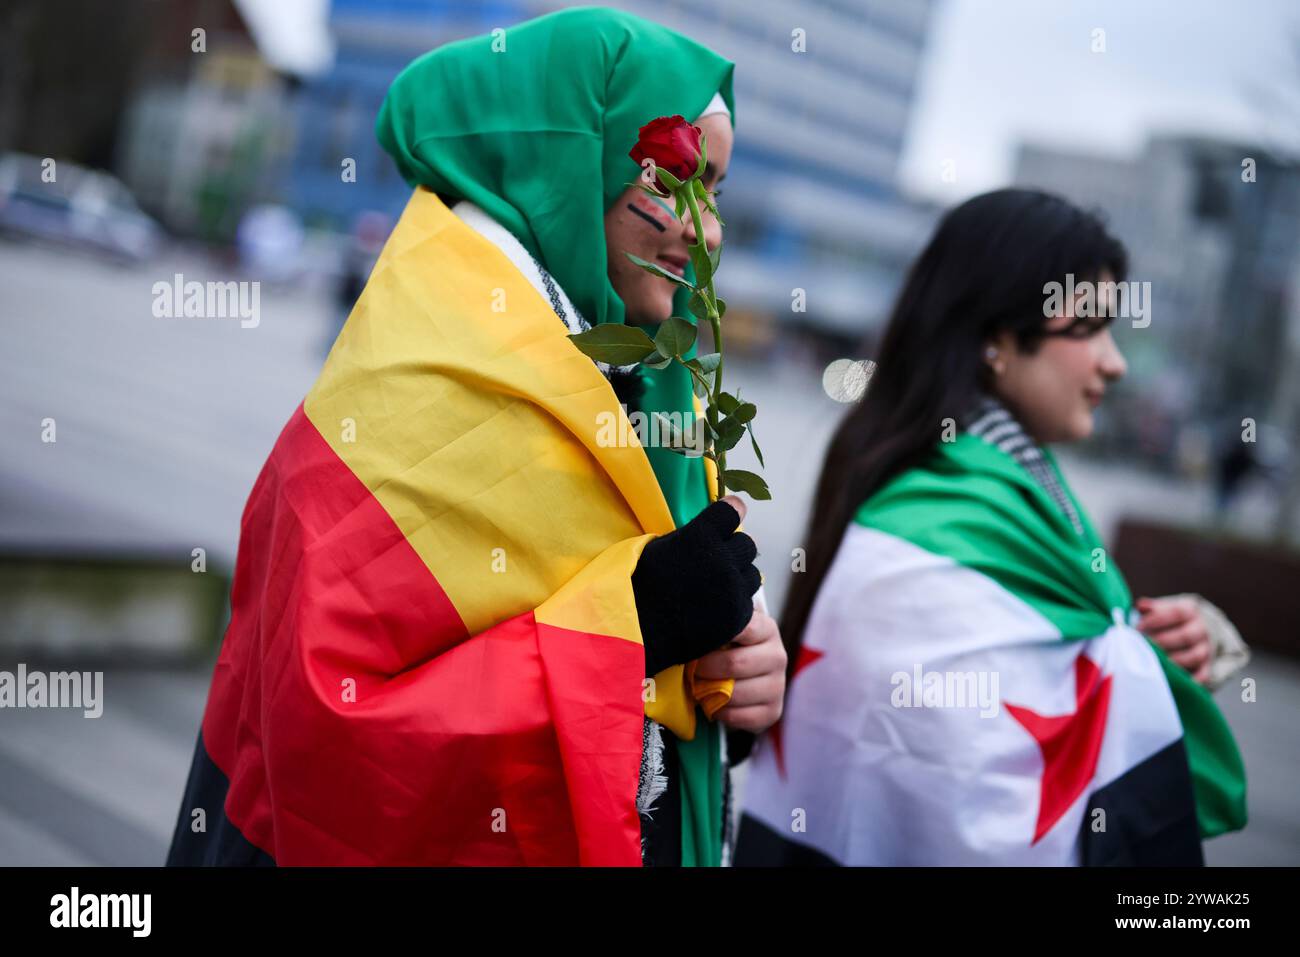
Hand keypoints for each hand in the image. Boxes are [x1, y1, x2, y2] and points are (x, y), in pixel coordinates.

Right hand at [632, 495, 760, 676]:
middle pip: (746, 546)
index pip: (733, 511)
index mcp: (701, 536)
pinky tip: (717, 608)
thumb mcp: (659, 547)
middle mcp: (723, 559)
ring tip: (716, 588)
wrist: (635, 633)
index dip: (732, 511)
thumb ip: (691, 537)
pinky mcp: (737, 618)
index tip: (732, 513)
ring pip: (752, 575)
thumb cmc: (637, 586)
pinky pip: (747, 603)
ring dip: (738, 578)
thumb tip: (711, 530)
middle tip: (717, 561)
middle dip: (733, 550)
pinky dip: (736, 604)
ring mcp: (733, 590)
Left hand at [695, 609, 786, 732]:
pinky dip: (720, 713)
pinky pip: (739, 717)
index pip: (744, 627)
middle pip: (735, 664)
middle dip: (705, 668)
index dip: (715, 635)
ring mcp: (778, 685)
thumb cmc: (729, 645)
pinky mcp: (773, 711)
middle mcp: (777, 656)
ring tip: (698, 686)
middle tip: (691, 668)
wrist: (747, 671)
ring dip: (710, 693)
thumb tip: (692, 626)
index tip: (697, 640)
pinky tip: (713, 704)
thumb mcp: (727, 628)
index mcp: (767, 629)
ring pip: (735, 694)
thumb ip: (716, 624)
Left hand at [1135, 595, 1211, 685]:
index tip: (1138, 628)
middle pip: (1185, 636)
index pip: (1175, 613)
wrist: (1198, 628)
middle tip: (1143, 647)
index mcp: (1190, 610)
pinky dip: (1189, 679)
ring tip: (1154, 662)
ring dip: (1173, 660)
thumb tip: (1141, 606)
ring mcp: (1206, 648)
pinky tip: (1173, 679)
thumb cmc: (1171, 619)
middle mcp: (1201, 629)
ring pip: (1194, 656)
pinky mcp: (1207, 666)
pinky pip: (1203, 675)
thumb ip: (1152, 608)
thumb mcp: (1164, 608)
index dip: (1155, 620)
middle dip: (1161, 642)